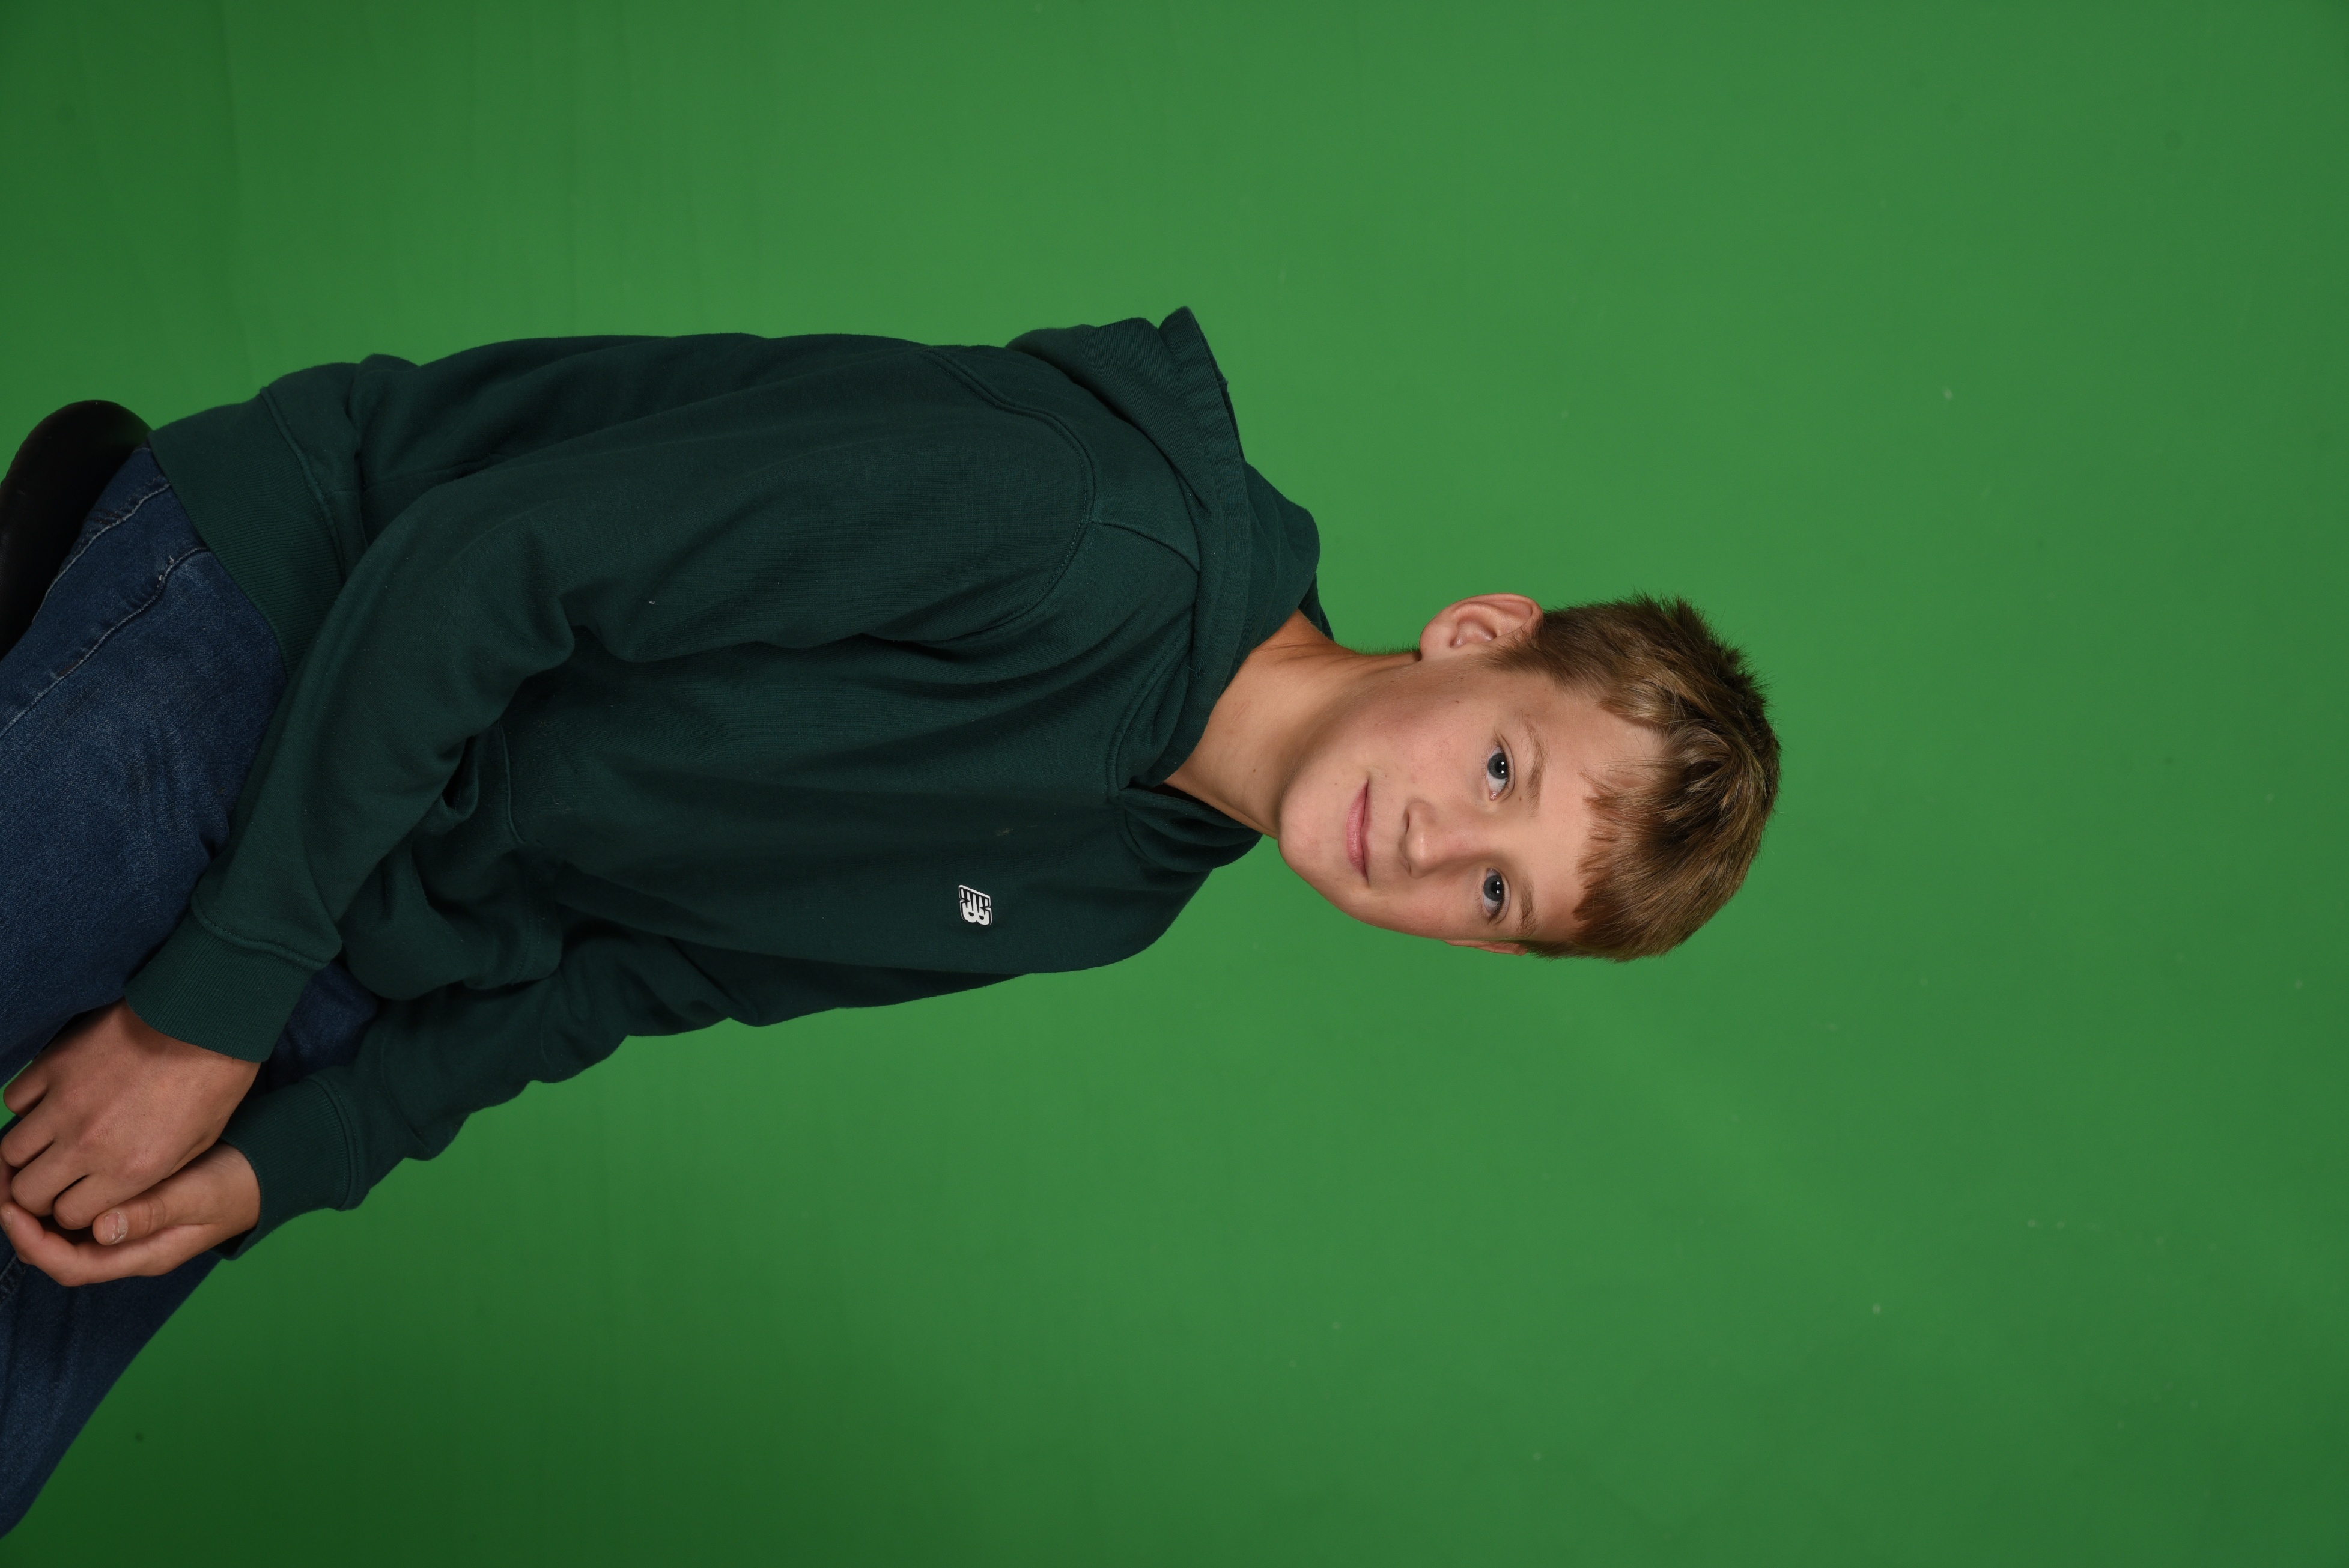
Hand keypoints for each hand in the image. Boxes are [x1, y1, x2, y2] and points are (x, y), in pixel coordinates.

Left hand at [0, 1143, 259, 1283]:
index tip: (9, 1208)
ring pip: (61, 1232)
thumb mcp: (200, 1195)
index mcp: (141, 1254)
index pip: (70, 1265)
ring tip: (10, 1176)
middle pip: (56, 1252)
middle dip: (20, 1223)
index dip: (32, 1241)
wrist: (264, 1173)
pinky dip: (54, 1194)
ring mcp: (124, 1231)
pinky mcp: (125, 1208)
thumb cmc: (235, 1185)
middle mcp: (124, 1249)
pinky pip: (77, 1210)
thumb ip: (154, 1212)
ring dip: (32, 1208)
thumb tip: (102, 1228)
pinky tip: (45, 1169)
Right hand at [1, 1001, 257, 1231]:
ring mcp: (65, 1104)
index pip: (68, 1216)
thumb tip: (108, 1196)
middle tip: (57, 1178)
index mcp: (129, 1170)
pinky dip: (29, 1107)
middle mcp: (88, 1144)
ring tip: (50, 1145)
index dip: (74, 1210)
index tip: (81, 1196)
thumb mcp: (196, 1146)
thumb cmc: (214, 1083)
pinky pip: (15, 1101)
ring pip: (10, 1151)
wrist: (208, 1018)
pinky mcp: (54, 1065)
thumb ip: (145, 1177)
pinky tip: (53, 1103)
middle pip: (27, 1193)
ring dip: (29, 1154)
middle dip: (40, 1193)